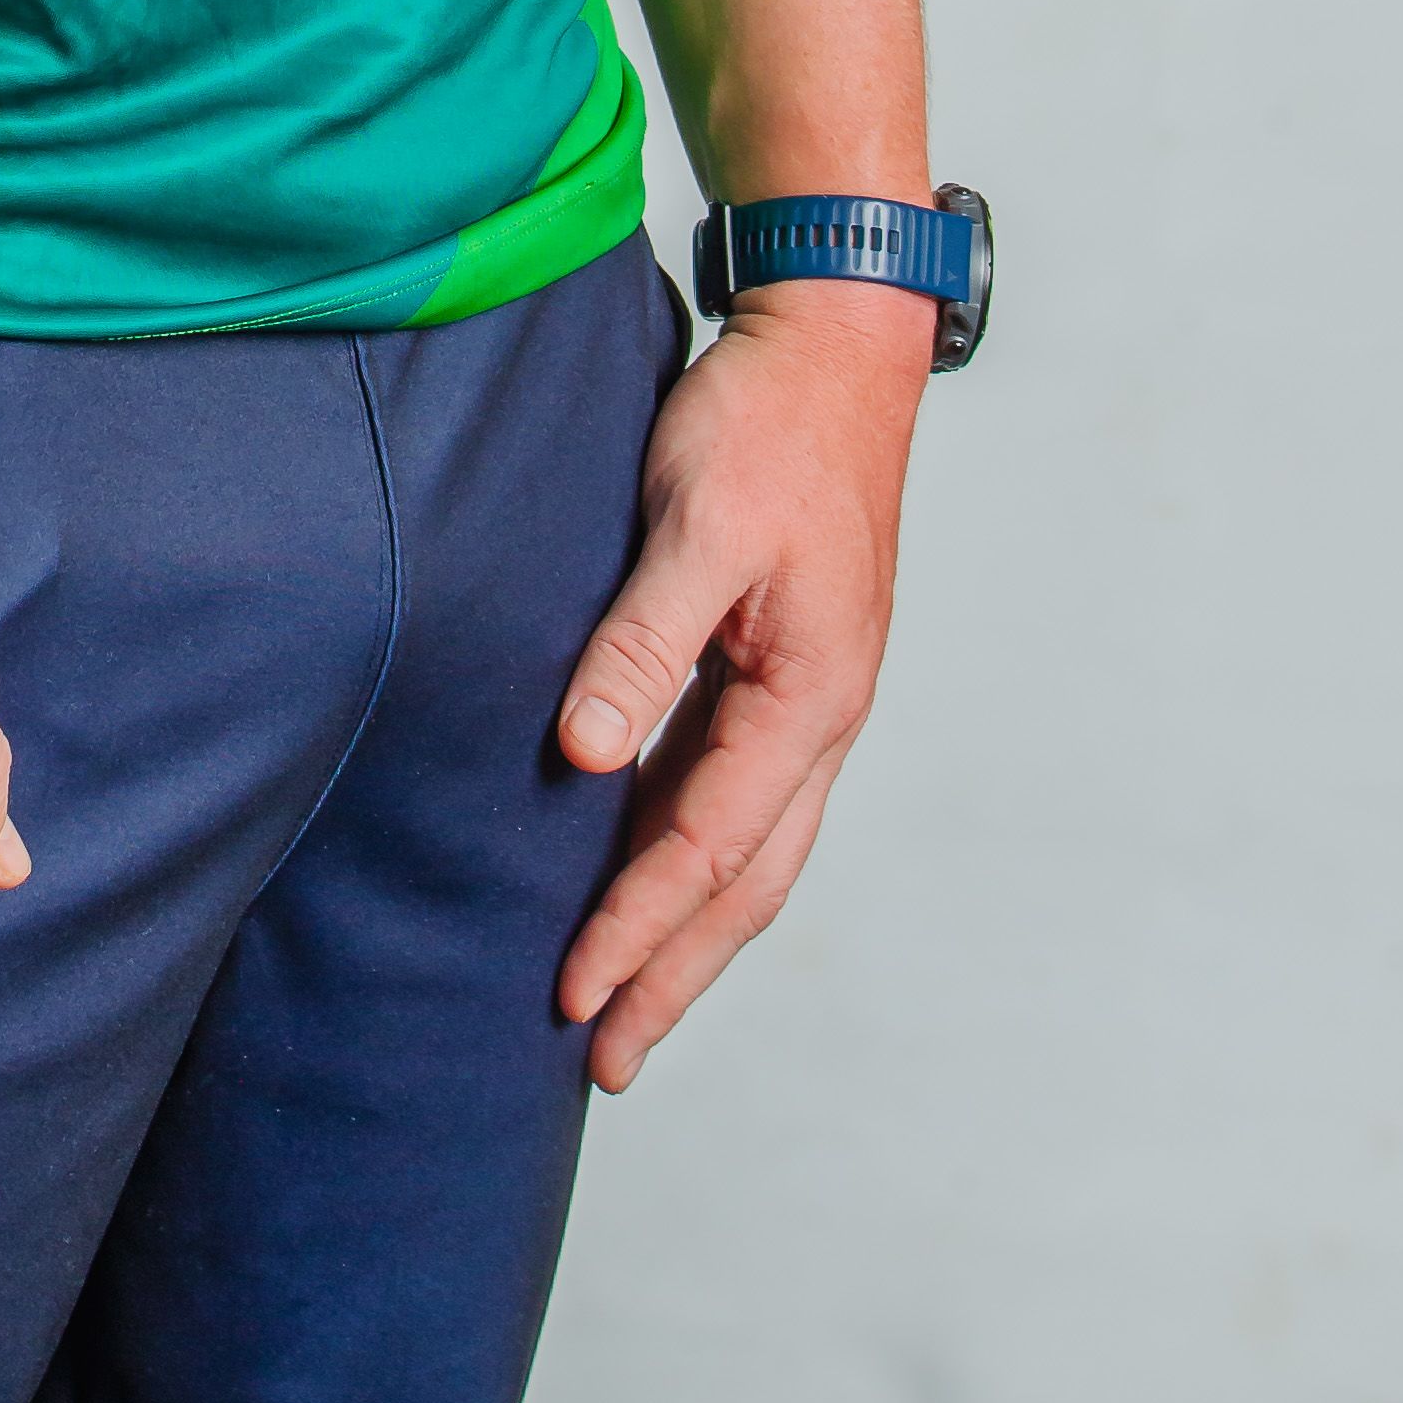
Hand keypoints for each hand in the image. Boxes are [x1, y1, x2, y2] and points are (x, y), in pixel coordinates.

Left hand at [555, 287, 924, 1085]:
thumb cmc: (768, 421)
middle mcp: (820, 716)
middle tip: (605, 1060)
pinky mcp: (783, 663)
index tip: (569, 997)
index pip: (706, 847)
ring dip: (686, 929)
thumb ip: (643, 641)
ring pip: (748, 848)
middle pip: (746, 883)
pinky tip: (645, 870)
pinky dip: (693, 853)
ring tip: (625, 1002)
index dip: (634, 927)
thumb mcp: (699, 522)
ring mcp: (807, 693)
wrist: (833, 342)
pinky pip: (736, 790)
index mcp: (810, 696)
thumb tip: (584, 758)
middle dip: (674, 974)